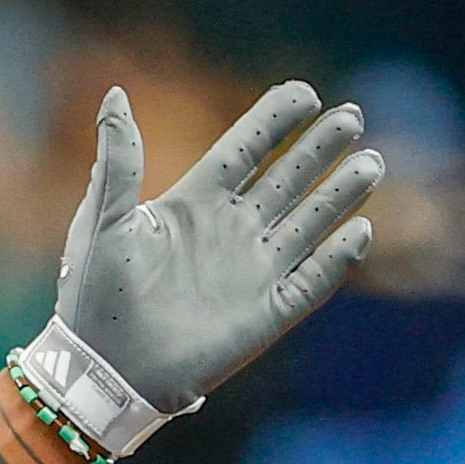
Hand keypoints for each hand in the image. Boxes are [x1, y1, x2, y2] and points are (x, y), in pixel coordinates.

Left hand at [57, 81, 382, 413]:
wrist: (103, 371)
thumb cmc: (93, 299)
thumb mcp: (100, 222)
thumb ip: (118, 160)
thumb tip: (115, 94)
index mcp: (193, 205)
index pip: (245, 149)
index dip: (275, 119)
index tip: (305, 92)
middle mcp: (229, 232)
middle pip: (287, 177)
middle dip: (320, 147)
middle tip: (351, 116)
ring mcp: (252, 272)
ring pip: (310, 222)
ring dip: (341, 192)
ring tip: (371, 161)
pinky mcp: (267, 314)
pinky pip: (313, 280)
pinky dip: (338, 257)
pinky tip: (360, 230)